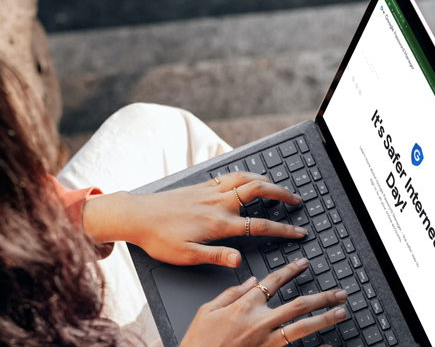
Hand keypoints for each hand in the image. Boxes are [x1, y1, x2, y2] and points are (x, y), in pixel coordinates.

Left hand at [83, 172, 307, 266]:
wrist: (136, 215)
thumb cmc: (159, 238)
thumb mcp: (186, 255)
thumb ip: (216, 256)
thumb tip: (240, 260)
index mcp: (218, 223)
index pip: (259, 225)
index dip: (283, 229)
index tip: (299, 232)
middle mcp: (218, 202)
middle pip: (259, 191)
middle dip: (282, 194)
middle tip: (297, 200)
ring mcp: (210, 191)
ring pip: (246, 177)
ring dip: (266, 180)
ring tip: (278, 187)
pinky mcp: (201, 185)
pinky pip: (230, 174)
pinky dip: (246, 174)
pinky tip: (249, 178)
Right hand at [181, 259, 347, 346]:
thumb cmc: (199, 341)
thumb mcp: (207, 310)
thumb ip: (231, 292)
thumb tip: (250, 279)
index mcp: (244, 306)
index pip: (273, 281)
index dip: (290, 270)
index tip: (304, 264)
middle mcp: (259, 322)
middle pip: (298, 304)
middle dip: (322, 297)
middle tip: (339, 292)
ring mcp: (266, 342)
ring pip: (302, 327)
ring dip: (324, 318)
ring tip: (340, 312)